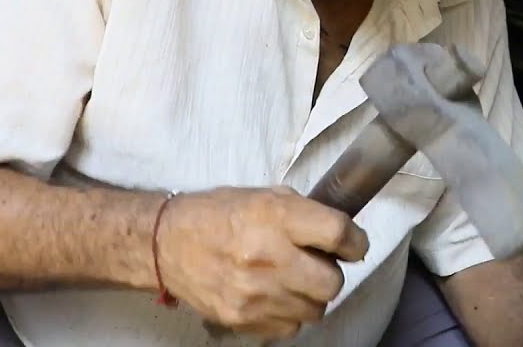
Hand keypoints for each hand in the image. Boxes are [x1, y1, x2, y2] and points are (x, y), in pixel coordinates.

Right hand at [157, 185, 369, 339]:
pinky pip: (290, 327)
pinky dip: (289, 314)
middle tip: (317, 263)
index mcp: (275, 217)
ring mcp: (254, 294)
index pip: (338, 233)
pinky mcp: (243, 319)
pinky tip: (274, 295)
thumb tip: (340, 232)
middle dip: (331, 273)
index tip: (353, 244)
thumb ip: (304, 213)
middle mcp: (267, 257)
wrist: (168, 243)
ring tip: (292, 279)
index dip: (355, 241)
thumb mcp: (264, 195)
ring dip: (311, 296)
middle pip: (333, 282)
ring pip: (315, 310)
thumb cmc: (218, 215)